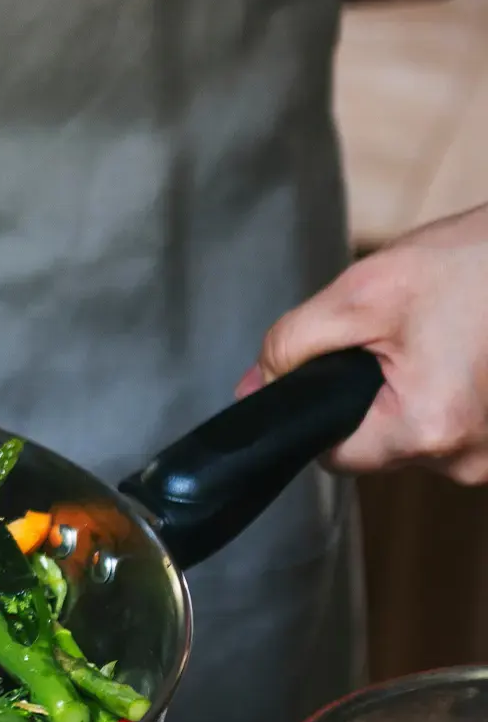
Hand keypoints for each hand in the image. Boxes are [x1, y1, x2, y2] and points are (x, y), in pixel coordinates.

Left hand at [240, 203, 487, 483]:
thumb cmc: (478, 262)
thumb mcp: (363, 292)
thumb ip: (293, 345)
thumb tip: (255, 387)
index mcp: (428, 430)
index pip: (335, 456)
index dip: (320, 412)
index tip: (336, 370)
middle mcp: (471, 460)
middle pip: (382, 447)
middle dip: (375, 395)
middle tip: (400, 336)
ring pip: (424, 437)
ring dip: (418, 393)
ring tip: (442, 337)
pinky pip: (462, 427)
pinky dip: (455, 393)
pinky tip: (467, 350)